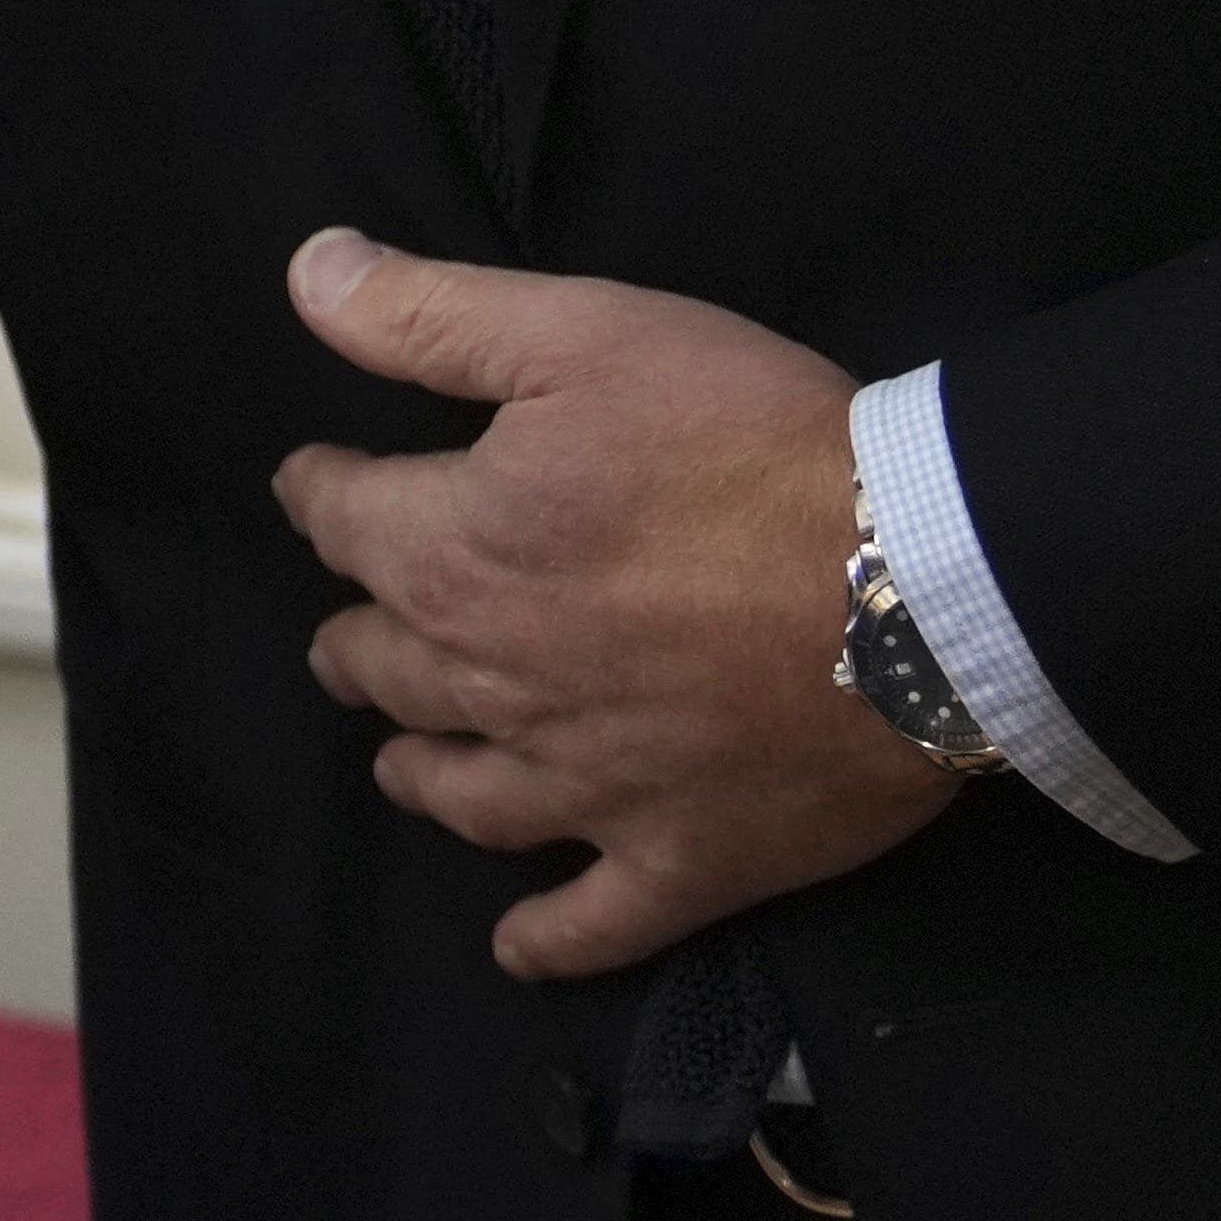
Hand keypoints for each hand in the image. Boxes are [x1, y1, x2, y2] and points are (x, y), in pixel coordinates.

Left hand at [268, 232, 954, 982]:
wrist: (915, 583)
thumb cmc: (749, 442)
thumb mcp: (585, 334)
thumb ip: (431, 315)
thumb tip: (305, 274)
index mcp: (456, 554)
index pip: (343, 522)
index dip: (322, 493)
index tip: (318, 483)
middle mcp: (494, 683)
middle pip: (385, 666)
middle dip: (358, 636)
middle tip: (354, 628)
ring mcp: (585, 788)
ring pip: (460, 795)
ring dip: (418, 770)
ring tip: (402, 760)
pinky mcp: (682, 860)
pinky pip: (591, 924)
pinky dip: (545, 940)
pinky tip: (518, 947)